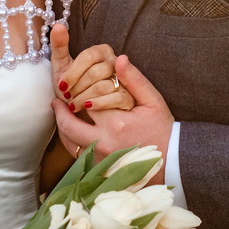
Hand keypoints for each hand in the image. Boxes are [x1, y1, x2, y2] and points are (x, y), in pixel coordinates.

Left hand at [50, 24, 133, 113]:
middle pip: (96, 72)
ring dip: (84, 98)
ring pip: (103, 86)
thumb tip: (58, 25)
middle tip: (67, 97)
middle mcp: (115, 62)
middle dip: (78, 87)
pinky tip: (87, 108)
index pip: (88, 56)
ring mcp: (124, 79)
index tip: (61, 86)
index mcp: (101, 51)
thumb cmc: (72, 88)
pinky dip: (98, 105)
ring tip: (74, 105)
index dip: (73, 72)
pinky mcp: (129, 96)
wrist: (83, 110)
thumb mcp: (62, 67)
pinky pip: (115, 99)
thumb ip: (59, 46)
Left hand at [52, 55, 173, 183]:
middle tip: (57, 101)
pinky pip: (77, 155)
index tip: (67, 87)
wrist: (171, 163)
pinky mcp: (99, 169)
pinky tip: (73, 133)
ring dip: (63, 127)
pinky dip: (71, 142)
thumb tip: (119, 59)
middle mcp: (104, 142)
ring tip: (62, 114)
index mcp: (117, 123)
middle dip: (60, 112)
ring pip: (69, 143)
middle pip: (68, 126)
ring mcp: (100, 159)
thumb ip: (135, 79)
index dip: (74, 92)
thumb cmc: (162, 129)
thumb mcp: (153, 101)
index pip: (85, 102)